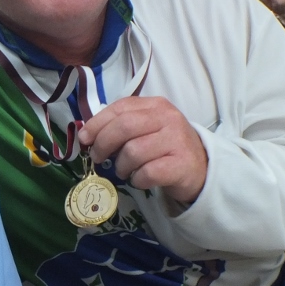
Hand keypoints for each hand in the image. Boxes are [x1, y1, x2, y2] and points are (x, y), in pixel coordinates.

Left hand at [77, 96, 206, 205]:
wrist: (200, 168)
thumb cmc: (166, 147)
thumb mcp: (147, 128)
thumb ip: (121, 126)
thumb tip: (87, 135)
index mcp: (156, 105)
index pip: (120, 107)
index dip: (97, 123)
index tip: (84, 138)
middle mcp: (168, 118)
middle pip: (124, 127)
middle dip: (103, 144)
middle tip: (98, 158)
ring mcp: (176, 140)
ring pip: (133, 152)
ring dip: (121, 166)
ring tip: (125, 171)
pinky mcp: (181, 165)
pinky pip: (147, 173)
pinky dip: (137, 179)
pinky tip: (140, 179)